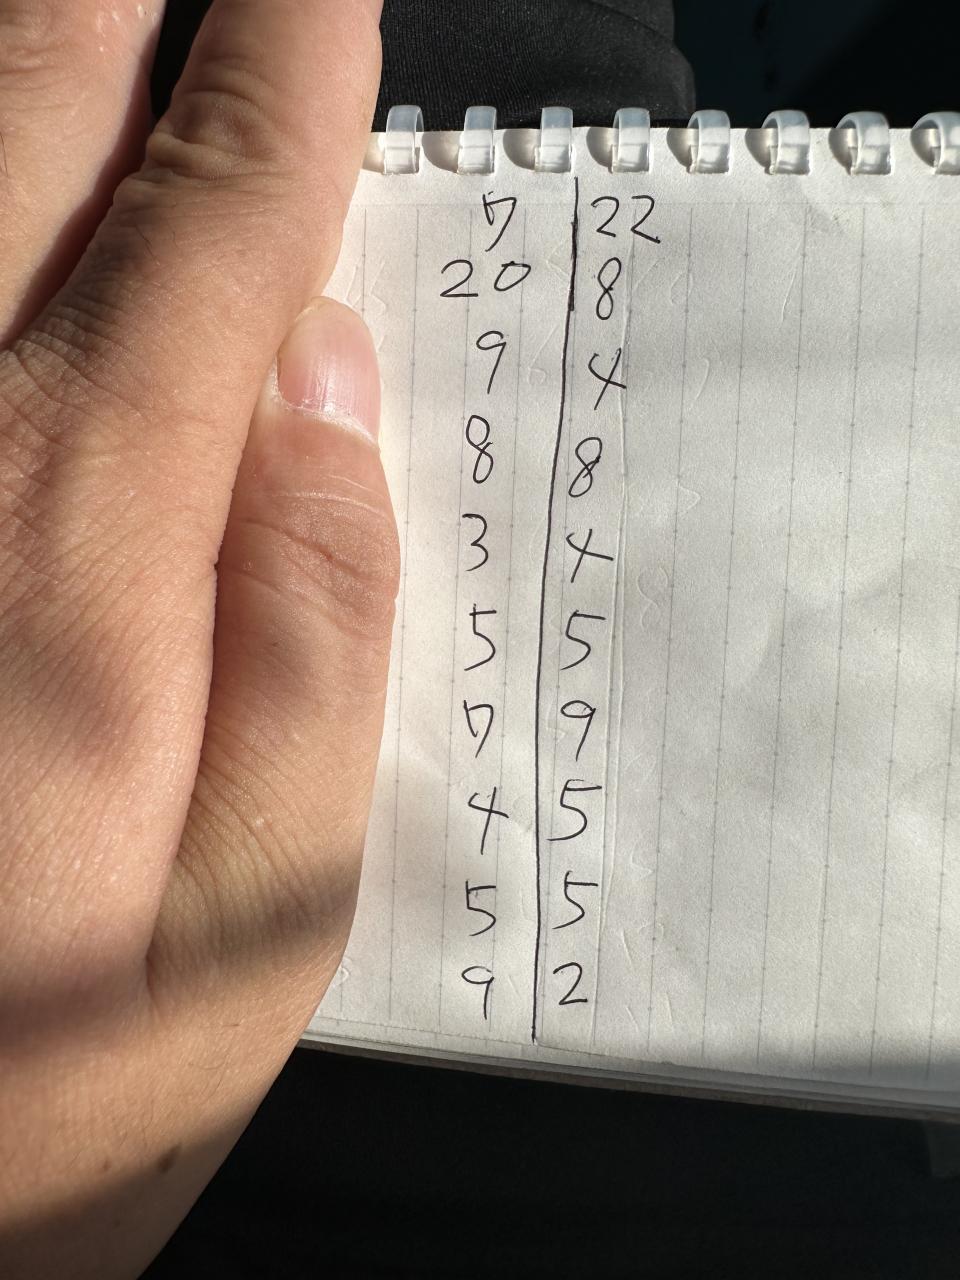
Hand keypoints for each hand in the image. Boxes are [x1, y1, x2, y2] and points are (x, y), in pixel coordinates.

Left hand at [0, 3, 395, 1275]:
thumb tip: (330, 399)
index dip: (284, 90)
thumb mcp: (258, 914)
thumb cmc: (30, 1087)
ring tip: (87, 1)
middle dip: (128, 9)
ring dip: (5, 52)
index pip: (213, 240)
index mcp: (70, 559)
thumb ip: (321, 636)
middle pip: (28, 140)